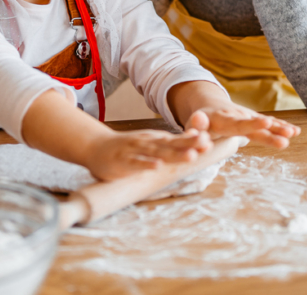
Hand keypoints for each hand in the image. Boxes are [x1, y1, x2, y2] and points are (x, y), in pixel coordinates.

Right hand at [83, 128, 212, 180]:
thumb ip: (173, 144)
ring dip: (173, 154)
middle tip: (205, 144)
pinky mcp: (122, 161)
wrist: (96, 146)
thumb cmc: (129, 148)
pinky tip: (157, 166)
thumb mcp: (153, 144)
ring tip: (190, 156)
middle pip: (171, 144)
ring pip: (156, 152)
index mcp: (157, 140)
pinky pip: (135, 163)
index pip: (179, 140)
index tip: (210, 141)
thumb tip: (199, 140)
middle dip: (189, 144)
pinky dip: (146, 164)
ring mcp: (135, 150)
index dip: (194, 141)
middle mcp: (148, 142)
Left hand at [185, 105, 299, 148]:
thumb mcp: (194, 124)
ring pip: (266, 122)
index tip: (266, 122)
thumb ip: (195, 126)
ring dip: (280, 127)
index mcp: (223, 119)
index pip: (239, 123)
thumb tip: (197, 124)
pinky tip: (296, 132)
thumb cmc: (200, 122)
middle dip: (271, 129)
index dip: (252, 124)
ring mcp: (248, 117)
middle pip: (256, 124)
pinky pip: (269, 124)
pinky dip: (281, 126)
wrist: (209, 106)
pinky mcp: (255, 119)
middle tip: (287, 135)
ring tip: (294, 133)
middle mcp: (239, 115)